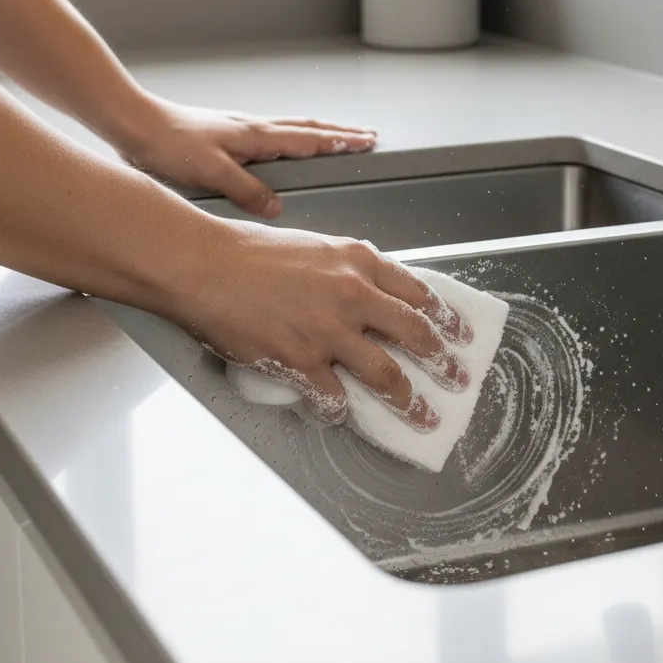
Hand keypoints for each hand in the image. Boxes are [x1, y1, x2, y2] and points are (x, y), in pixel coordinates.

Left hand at [110, 94, 375, 217]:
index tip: (366, 142)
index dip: (339, 143)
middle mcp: (253, 128)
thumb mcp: (210, 172)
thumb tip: (276, 208)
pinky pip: (275, 132)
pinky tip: (288, 145)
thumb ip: (246, 190)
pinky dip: (295, 135)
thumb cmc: (168, 144)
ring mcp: (241, 128)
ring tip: (338, 137)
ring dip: (320, 132)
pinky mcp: (228, 132)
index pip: (309, 139)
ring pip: (292, 127)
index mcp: (256, 136)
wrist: (135, 123)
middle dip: (340, 133)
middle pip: (308, 128)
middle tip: (366, 135)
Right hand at [177, 223, 473, 426]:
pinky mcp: (301, 361)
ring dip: (410, 400)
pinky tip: (342, 415)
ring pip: (387, 374)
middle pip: (416, 335)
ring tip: (424, 415)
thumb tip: (369, 295)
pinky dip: (340, 410)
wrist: (203, 264)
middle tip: (458, 378)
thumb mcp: (315, 247)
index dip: (446, 318)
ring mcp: (329, 331)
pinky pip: (333, 397)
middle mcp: (353, 294)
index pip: (419, 293)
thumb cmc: (249, 251)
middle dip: (443, 362)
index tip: (459, 334)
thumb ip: (347, 270)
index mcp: (359, 262)